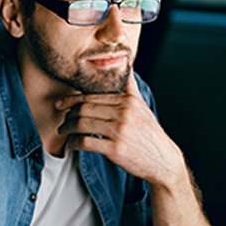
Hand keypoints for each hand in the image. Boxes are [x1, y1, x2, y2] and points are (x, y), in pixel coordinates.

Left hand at [55, 74, 182, 186]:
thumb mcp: (142, 107)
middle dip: (68, 115)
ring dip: (68, 129)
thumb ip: (130, 87)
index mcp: (128, 101)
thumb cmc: (149, 134)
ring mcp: (120, 131)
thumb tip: (127, 65)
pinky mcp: (116, 149)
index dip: (72, 100)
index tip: (61, 104)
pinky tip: (72, 145)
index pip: (92, 97)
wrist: (163, 160)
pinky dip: (74, 143)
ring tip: (64, 132)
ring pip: (82, 124)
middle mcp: (124, 113)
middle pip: (85, 109)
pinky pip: (86, 142)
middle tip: (62, 121)